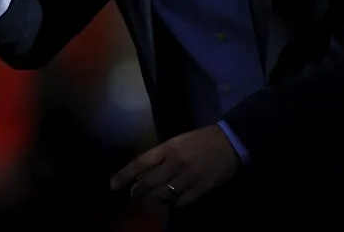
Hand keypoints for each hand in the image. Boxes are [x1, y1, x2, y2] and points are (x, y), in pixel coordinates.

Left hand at [111, 124, 240, 207]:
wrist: (230, 142)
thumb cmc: (202, 138)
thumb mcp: (179, 140)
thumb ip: (163, 154)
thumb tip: (146, 170)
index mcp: (169, 147)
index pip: (140, 162)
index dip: (125, 174)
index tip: (114, 185)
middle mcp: (175, 163)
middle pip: (149, 182)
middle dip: (138, 190)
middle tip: (133, 194)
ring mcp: (188, 177)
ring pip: (164, 194)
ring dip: (155, 199)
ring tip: (152, 199)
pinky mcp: (201, 188)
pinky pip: (182, 201)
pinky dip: (175, 204)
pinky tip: (172, 203)